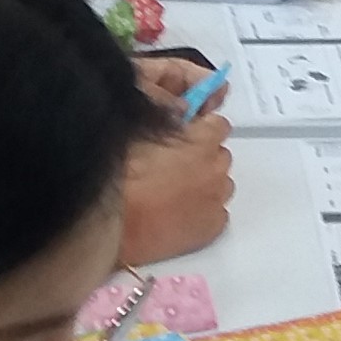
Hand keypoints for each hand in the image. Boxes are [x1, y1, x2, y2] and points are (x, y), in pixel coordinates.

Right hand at [117, 106, 231, 261]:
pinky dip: (204, 212)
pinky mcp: (214, 227)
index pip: (218, 125)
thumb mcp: (138, 134)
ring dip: (206, 184)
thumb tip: (175, 113)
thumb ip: (165, 120)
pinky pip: (217, 213)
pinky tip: (180, 213)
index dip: (202, 130)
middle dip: (203, 158)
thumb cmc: (123, 180)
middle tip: (175, 166)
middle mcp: (216, 167)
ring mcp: (217, 198)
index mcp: (202, 139)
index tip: (190, 135)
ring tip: (176, 192)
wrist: (119, 225)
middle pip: (220, 156)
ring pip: (221, 185)